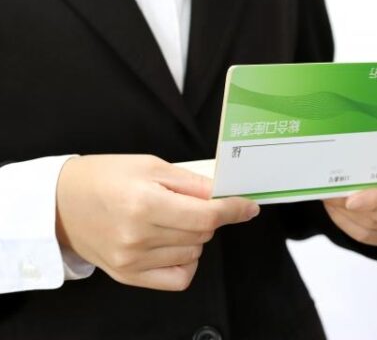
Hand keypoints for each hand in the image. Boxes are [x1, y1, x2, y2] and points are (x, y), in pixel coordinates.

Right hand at [55, 154, 258, 290]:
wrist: (61, 202)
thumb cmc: (105, 177)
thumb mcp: (150, 166)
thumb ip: (191, 182)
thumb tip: (224, 194)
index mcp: (144, 203)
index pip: (206, 215)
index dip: (234, 210)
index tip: (248, 206)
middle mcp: (138, 236)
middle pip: (203, 233)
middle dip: (207, 216)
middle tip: (188, 202)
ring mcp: (132, 260)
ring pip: (194, 252)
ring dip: (194, 235)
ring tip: (169, 219)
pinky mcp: (128, 275)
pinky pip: (179, 277)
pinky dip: (186, 260)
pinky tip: (173, 244)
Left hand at [323, 143, 376, 245]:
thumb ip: (367, 160)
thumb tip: (343, 170)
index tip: (351, 200)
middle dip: (352, 206)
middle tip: (327, 193)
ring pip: (372, 228)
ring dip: (345, 214)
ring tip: (328, 197)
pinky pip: (367, 236)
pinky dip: (348, 223)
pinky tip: (336, 209)